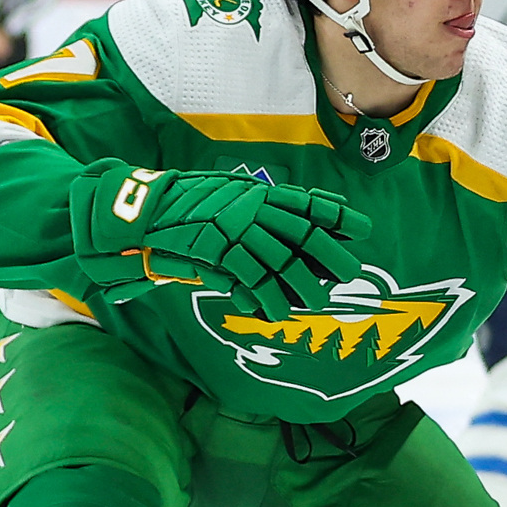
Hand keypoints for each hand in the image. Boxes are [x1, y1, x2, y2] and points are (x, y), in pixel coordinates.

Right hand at [71, 166, 373, 320]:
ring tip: (316, 302)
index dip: (335, 215)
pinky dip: (266, 299)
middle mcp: (250, 209)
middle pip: (301, 233)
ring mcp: (234, 231)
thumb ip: (265, 204)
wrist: (144, 213)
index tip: (363, 228)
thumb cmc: (190, 206)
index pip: (304, 202)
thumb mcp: (231, 193)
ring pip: (280, 261)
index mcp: (256, 193)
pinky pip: (250, 280)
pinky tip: (277, 313)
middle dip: (329, 254)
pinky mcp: (216, 253)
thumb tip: (306, 213)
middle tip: (350, 272)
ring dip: (302, 285)